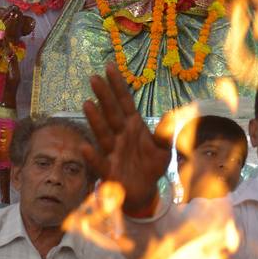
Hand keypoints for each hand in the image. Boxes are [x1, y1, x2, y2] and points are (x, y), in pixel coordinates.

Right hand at [82, 63, 171, 212]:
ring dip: (96, 120)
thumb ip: (165, 133)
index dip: (118, 85)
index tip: (110, 67)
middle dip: (104, 96)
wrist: (144, 192)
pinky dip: (93, 156)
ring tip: (88, 104)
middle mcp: (120, 136)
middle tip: (94, 78)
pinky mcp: (109, 171)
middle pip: (111, 113)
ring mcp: (113, 152)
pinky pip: (99, 163)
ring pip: (103, 133)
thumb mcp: (164, 149)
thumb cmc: (151, 166)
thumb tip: (172, 116)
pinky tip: (85, 147)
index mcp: (133, 126)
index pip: (125, 102)